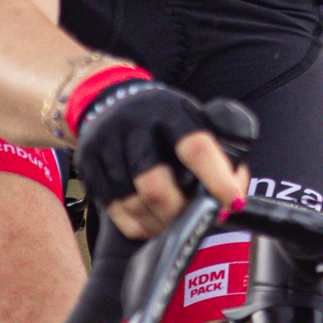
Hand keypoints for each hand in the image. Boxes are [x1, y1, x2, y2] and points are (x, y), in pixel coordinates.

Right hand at [72, 72, 248, 239]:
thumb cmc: (161, 118)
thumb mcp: (191, 118)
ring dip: (158, 224)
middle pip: (156, 186)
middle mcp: (134, 125)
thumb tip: (234, 196)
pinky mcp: (88, 163)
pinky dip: (136, 224)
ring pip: (134, 203)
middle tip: (193, 219)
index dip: (217, 180)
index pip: (197, 148)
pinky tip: (149, 222)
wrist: (107, 97)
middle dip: (180, 213)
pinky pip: (113, 210)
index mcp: (170, 111)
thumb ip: (216, 153)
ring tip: (172, 223)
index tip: (232, 202)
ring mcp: (107, 144)